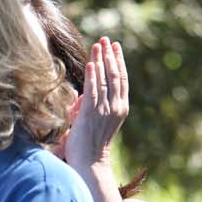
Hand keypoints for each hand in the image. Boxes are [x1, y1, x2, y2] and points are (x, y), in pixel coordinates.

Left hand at [64, 37, 127, 168]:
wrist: (90, 162)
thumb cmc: (88, 145)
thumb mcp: (92, 121)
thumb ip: (88, 106)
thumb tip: (80, 95)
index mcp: (120, 108)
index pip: (122, 80)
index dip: (118, 62)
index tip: (114, 47)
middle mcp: (116, 107)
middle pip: (116, 75)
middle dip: (111, 55)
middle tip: (107, 39)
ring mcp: (105, 110)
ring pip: (106, 80)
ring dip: (101, 60)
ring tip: (98, 44)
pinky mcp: (92, 113)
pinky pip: (93, 91)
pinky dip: (93, 76)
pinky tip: (92, 63)